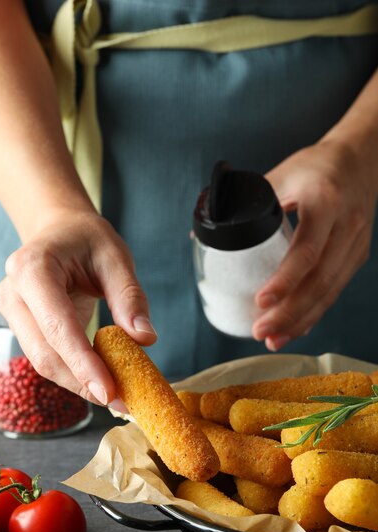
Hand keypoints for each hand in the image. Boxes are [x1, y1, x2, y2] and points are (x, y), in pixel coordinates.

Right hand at [0, 211, 156, 405]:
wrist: (59, 231)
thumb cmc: (86, 239)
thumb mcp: (116, 258)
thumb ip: (130, 297)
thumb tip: (145, 339)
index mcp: (33, 269)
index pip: (58, 326)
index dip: (83, 363)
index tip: (109, 392)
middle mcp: (13, 292)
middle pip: (45, 353)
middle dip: (83, 382)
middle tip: (123, 401)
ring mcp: (11, 311)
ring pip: (42, 361)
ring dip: (79, 383)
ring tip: (116, 395)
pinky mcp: (19, 325)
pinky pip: (46, 356)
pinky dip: (73, 372)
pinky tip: (99, 380)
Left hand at [252, 139, 376, 350]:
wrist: (361, 158)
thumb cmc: (316, 166)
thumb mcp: (282, 173)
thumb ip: (246, 199)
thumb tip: (204, 230)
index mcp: (324, 202)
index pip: (306, 250)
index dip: (284, 280)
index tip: (261, 301)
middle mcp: (346, 226)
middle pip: (320, 281)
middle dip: (289, 313)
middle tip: (260, 331)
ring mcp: (355, 244)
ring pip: (330, 292)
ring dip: (301, 320)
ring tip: (273, 339)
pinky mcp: (356, 256)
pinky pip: (335, 290)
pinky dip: (314, 312)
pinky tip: (295, 328)